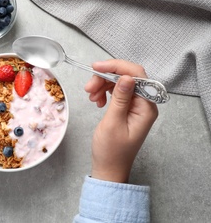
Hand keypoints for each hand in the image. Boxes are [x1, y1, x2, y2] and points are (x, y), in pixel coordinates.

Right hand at [84, 59, 157, 182]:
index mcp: (146, 107)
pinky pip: (117, 92)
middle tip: (88, 87)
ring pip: (120, 83)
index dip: (117, 67)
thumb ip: (121, 99)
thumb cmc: (111, 151)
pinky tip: (96, 101)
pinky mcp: (127, 108)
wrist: (108, 168)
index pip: (137, 75)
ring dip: (103, 85)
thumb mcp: (113, 123)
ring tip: (91, 97)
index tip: (97, 67)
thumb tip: (127, 77)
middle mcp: (144, 104)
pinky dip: (104, 92)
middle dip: (106, 78)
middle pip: (127, 77)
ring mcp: (136, 106)